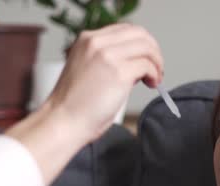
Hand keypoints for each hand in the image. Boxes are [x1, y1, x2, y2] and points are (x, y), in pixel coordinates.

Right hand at [42, 23, 163, 141]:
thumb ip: (108, 60)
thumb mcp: (87, 69)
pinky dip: (154, 74)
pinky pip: (147, 65)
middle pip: (139, 34)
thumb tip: (136, 61)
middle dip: (153, 50)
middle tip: (156, 69)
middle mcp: (96, 42)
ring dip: (156, 62)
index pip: (125, 30)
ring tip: (155, 79)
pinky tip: (152, 84)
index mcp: (87, 40)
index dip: (141, 43)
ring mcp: (108, 56)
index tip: (146, 58)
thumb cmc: (74, 105)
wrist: (63, 122)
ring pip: (146, 47)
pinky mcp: (119, 73)